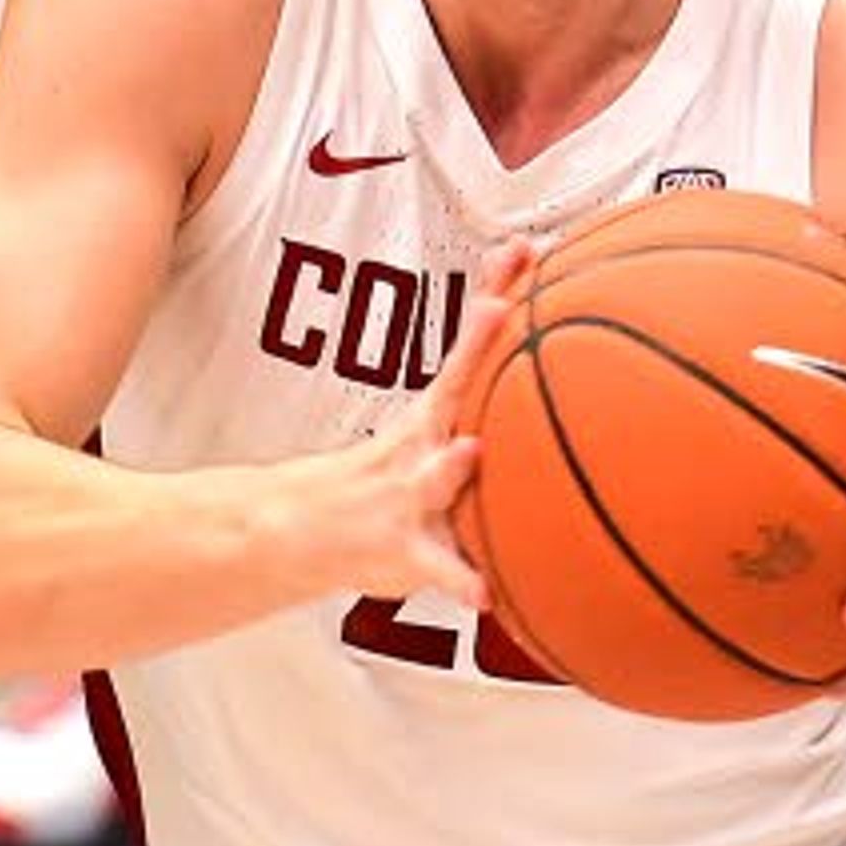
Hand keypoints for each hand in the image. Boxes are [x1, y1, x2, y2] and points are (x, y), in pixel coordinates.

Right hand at [301, 243, 529, 608]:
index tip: (521, 251)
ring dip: (449, 465)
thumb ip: (482, 419)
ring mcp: (406, 496)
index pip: (468, 346)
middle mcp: (418, 447)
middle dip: (477, 344)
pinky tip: (484, 594)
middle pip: (454, 385)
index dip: (496, 295)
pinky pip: (437, 569)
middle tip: (500, 309)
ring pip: (432, 477)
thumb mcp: (426, 442)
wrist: (296, 531)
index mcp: (430, 419)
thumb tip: (549, 384)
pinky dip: (460, 581)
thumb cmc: (379, 485)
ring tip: (469, 452)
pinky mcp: (403, 550)